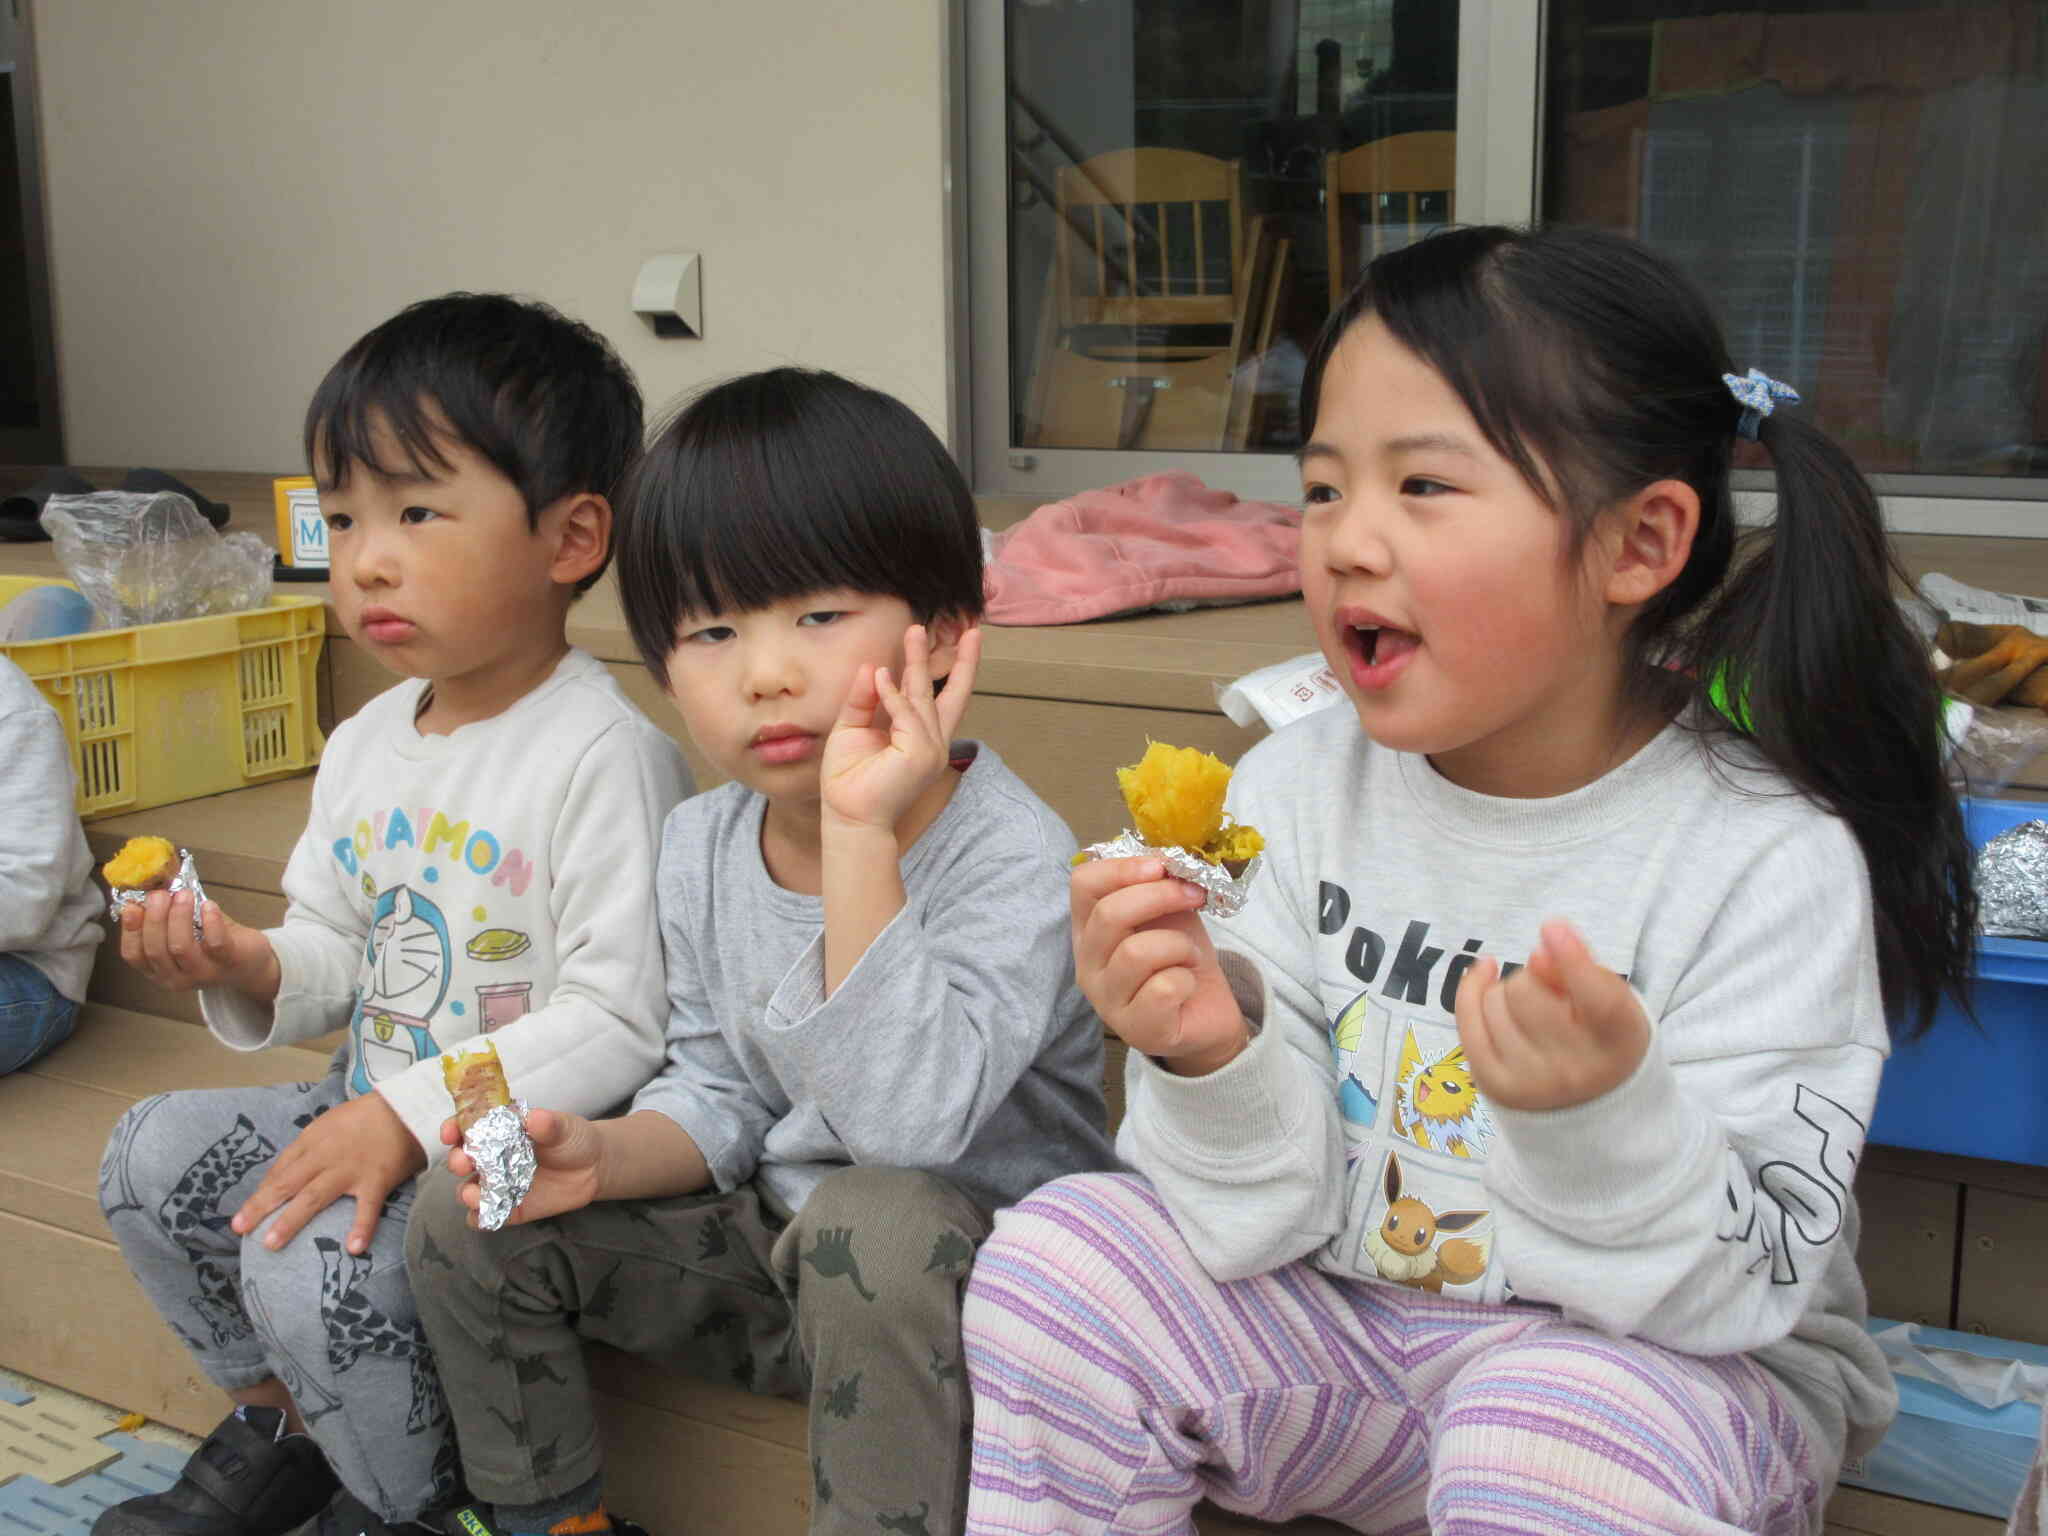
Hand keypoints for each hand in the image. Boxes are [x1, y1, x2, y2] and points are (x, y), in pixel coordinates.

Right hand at [118, 890, 279, 997]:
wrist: (252, 964)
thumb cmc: (213, 944)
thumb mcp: (183, 932)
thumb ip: (164, 916)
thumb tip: (147, 888)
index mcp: (158, 970)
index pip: (133, 955)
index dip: (130, 929)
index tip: (133, 905)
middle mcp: (176, 978)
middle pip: (155, 950)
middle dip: (154, 918)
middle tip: (159, 894)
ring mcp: (203, 973)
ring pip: (180, 947)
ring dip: (178, 916)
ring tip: (184, 894)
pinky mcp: (229, 962)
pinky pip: (215, 942)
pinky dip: (210, 920)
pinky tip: (209, 905)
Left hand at [232, 1091, 426, 1252]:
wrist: (406, 1108)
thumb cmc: (365, 1118)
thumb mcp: (328, 1124)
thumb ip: (307, 1149)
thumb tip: (284, 1176)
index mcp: (312, 1140)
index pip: (280, 1169)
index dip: (261, 1193)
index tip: (244, 1215)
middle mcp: (325, 1156)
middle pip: (288, 1183)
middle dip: (261, 1206)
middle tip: (240, 1229)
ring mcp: (350, 1169)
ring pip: (315, 1196)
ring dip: (291, 1220)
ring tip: (271, 1243)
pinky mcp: (377, 1179)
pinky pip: (367, 1207)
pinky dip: (361, 1227)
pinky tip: (353, 1248)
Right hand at [440, 1106, 603, 1225]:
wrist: (593, 1167)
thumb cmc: (572, 1138)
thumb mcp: (564, 1126)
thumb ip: (549, 1124)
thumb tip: (535, 1118)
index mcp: (499, 1129)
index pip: (467, 1126)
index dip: (454, 1128)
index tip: (450, 1132)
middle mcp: (491, 1157)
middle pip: (462, 1159)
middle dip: (457, 1161)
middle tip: (464, 1162)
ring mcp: (497, 1183)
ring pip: (470, 1190)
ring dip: (467, 1193)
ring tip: (473, 1194)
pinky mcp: (508, 1208)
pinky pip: (486, 1216)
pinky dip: (481, 1218)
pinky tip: (484, 1217)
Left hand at [821, 624, 981, 835]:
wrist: (848, 816)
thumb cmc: (849, 779)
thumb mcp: (851, 728)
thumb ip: (863, 699)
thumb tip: (873, 667)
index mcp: (920, 736)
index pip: (943, 699)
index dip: (955, 671)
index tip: (964, 640)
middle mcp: (932, 741)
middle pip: (952, 694)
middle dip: (960, 661)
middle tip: (970, 629)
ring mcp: (930, 748)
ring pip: (923, 698)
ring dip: (918, 662)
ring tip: (914, 632)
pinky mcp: (919, 753)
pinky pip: (906, 714)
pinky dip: (893, 695)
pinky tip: (881, 676)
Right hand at [1072, 856, 1247, 1074]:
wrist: (1207, 1012)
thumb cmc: (1181, 958)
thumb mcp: (1170, 912)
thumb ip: (1160, 884)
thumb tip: (1167, 853)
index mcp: (1089, 930)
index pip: (1082, 884)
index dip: (1122, 868)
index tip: (1161, 864)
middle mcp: (1088, 965)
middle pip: (1109, 914)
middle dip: (1160, 896)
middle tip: (1194, 895)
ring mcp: (1107, 1001)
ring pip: (1137, 953)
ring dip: (1179, 945)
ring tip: (1189, 955)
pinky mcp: (1137, 1029)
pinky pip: (1163, 988)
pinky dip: (1187, 979)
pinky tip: (1188, 984)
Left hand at [1454, 920, 1648, 1111]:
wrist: (1591, 1101)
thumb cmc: (1601, 1033)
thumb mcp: (1609, 998)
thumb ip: (1581, 971)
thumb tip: (1538, 955)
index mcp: (1619, 1040)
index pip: (1598, 1000)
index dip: (1572, 960)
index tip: (1553, 927)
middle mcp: (1578, 1069)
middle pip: (1527, 991)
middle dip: (1531, 977)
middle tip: (1548, 991)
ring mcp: (1533, 1083)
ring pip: (1493, 1002)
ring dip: (1507, 992)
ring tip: (1531, 1007)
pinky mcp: (1496, 1086)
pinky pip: (1468, 1022)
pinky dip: (1472, 993)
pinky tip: (1484, 978)